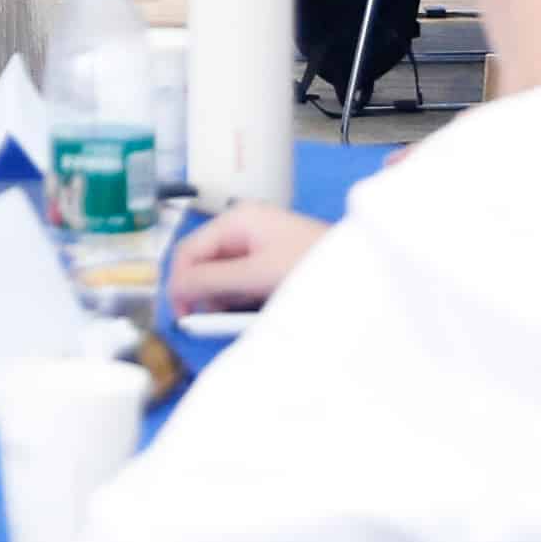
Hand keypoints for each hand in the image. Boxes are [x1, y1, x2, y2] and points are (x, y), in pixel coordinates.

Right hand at [170, 207, 325, 312]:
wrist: (365, 275)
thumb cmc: (311, 266)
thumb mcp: (256, 275)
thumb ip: (211, 280)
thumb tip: (175, 290)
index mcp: (237, 219)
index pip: (188, 250)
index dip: (179, 284)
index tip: (184, 318)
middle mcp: (244, 227)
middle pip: (203, 262)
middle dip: (203, 293)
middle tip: (213, 321)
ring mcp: (259, 244)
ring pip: (220, 275)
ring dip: (222, 299)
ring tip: (239, 317)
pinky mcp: (272, 263)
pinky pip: (241, 281)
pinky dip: (240, 299)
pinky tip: (254, 312)